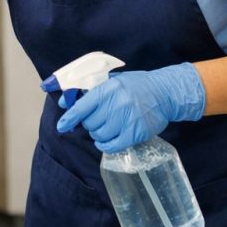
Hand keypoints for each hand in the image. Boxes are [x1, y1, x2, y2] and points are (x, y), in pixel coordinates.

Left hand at [55, 63, 205, 152]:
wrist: (164, 93)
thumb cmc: (136, 86)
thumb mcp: (114, 81)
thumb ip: (90, 91)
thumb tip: (64, 102)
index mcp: (108, 89)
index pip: (82, 107)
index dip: (69, 118)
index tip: (61, 126)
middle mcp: (116, 104)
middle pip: (90, 124)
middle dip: (90, 124)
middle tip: (99, 120)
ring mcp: (126, 119)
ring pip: (99, 135)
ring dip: (99, 134)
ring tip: (107, 127)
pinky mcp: (135, 133)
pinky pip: (112, 146)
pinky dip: (105, 146)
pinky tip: (107, 141)